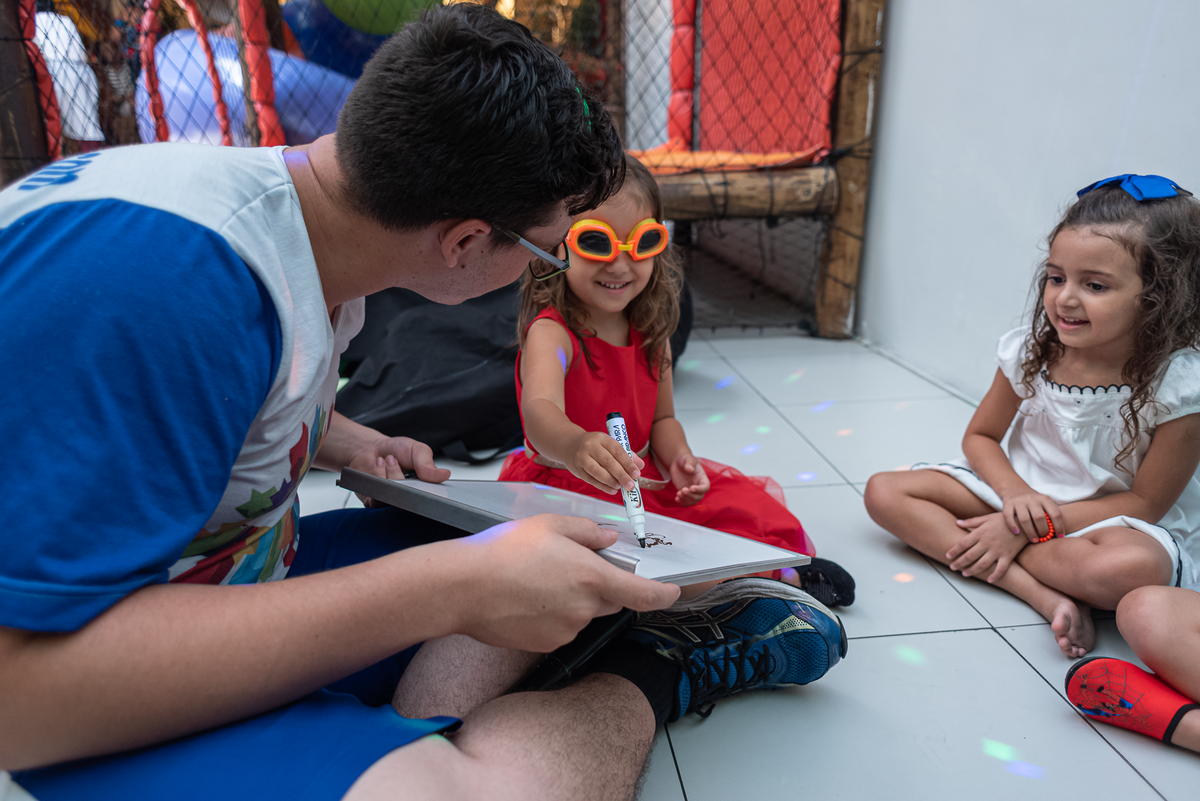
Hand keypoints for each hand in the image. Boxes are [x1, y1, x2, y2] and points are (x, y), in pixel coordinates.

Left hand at [345, 436, 450, 507]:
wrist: (371, 448)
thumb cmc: (396, 450)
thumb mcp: (418, 451)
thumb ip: (428, 464)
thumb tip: (443, 475)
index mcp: (424, 487)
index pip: (432, 499)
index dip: (427, 490)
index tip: (420, 474)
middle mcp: (409, 497)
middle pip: (410, 500)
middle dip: (400, 477)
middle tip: (396, 460)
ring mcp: (393, 501)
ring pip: (393, 498)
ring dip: (388, 476)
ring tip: (387, 460)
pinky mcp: (376, 503)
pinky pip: (377, 500)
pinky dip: (377, 480)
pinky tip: (378, 467)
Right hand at [453, 514, 680, 651]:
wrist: (463, 587)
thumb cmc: (503, 551)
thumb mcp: (549, 525)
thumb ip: (587, 532)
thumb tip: (608, 540)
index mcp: (591, 576)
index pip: (642, 594)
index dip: (663, 595)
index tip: (672, 592)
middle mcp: (584, 608)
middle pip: (610, 601)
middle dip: (600, 586)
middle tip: (568, 566)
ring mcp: (565, 630)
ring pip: (583, 614)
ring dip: (572, 600)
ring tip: (536, 580)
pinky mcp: (546, 644)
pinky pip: (561, 627)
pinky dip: (553, 615)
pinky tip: (527, 599)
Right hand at [566, 431, 643, 494]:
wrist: (569, 445)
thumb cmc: (594, 446)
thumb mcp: (609, 444)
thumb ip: (625, 454)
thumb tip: (640, 466)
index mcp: (602, 438)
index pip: (617, 450)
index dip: (628, 463)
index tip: (636, 473)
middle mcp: (591, 446)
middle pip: (608, 462)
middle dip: (621, 475)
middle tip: (631, 485)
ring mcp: (582, 458)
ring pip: (597, 471)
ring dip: (611, 481)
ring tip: (620, 486)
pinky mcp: (577, 469)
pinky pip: (591, 480)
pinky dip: (603, 486)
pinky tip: (612, 490)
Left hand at [668, 453, 708, 505]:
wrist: (678, 463)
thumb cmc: (685, 459)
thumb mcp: (687, 458)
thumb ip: (689, 463)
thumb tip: (690, 469)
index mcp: (702, 478)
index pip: (705, 487)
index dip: (700, 490)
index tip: (691, 488)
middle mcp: (698, 486)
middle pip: (699, 497)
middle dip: (691, 496)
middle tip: (682, 490)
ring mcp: (691, 491)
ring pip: (693, 501)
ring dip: (686, 500)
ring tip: (678, 493)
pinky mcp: (685, 494)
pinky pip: (686, 503)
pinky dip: (682, 503)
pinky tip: (676, 498)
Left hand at [946, 512, 1027, 582]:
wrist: (1024, 522)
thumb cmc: (1004, 519)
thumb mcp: (987, 517)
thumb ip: (971, 522)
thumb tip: (957, 523)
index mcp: (980, 533)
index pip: (963, 544)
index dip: (954, 551)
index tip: (947, 556)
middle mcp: (987, 543)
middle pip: (970, 556)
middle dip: (959, 563)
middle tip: (952, 568)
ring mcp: (998, 551)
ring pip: (982, 564)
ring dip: (972, 570)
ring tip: (964, 574)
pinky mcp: (1008, 556)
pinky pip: (1001, 569)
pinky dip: (995, 575)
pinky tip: (989, 579)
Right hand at [1001, 492, 1064, 542]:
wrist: (1014, 488)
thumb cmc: (1034, 502)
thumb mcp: (1045, 503)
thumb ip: (1051, 514)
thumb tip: (1060, 533)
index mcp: (1044, 499)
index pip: (1055, 513)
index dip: (1059, 526)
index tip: (1060, 537)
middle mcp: (1032, 499)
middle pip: (1039, 517)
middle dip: (1043, 531)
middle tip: (1044, 538)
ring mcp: (1019, 501)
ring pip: (1024, 519)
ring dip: (1030, 532)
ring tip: (1034, 540)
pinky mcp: (1007, 503)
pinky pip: (1009, 516)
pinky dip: (1012, 526)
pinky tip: (1017, 533)